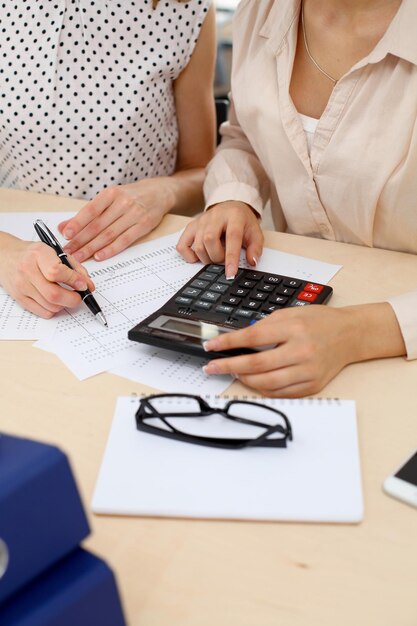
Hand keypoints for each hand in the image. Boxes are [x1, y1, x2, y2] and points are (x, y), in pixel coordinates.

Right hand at [0, 235, 94, 318]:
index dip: (74, 281)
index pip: (57, 272)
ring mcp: (21, 286)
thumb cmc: (32, 254)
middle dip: (72, 299)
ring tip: (66, 296)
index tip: (83, 285)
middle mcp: (28, 270)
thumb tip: (88, 285)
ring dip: (64, 305)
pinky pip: (42, 312)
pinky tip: (54, 300)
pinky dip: (53, 309)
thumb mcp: (53, 251)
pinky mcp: (19, 298)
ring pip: (50, 306)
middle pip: (54, 294)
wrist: (5, 256)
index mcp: (39, 254)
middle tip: (78, 296)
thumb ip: (73, 267)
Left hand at [58, 180, 170, 261]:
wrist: (159, 192)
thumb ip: (87, 214)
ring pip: (109, 234)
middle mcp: (123, 203)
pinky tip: (99, 256)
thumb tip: (64, 227)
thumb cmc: (130, 196)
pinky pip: (124, 240)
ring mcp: (134, 214)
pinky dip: (111, 249)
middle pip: (98, 225)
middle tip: (69, 251)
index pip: (90, 210)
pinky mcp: (144, 226)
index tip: (66, 235)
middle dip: (81, 240)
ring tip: (80, 256)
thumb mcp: (109, 198)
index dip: (77, 223)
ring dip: (92, 247)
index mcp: (111, 193)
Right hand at [176, 201, 263, 278]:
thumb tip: (252, 262)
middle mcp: (215, 216)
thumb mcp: (255, 232)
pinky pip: (182, 245)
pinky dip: (189, 256)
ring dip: (206, 258)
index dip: (231, 257)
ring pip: (197, 244)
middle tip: (223, 259)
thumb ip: (255, 248)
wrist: (231, 207)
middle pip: (209, 240)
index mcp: (234, 216)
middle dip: (216, 257)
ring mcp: (201, 221)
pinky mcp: (191, 226)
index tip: (230, 273)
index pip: (232, 237)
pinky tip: (199, 256)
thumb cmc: (242, 222)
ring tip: (214, 256)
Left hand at [201, 305, 364, 397]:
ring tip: (233, 372)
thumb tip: (238, 340)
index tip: (212, 346)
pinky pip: (281, 393)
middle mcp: (301, 351)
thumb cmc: (319, 322)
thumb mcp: (290, 313)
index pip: (252, 337)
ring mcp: (308, 371)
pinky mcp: (312, 386)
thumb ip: (265, 326)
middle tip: (212, 367)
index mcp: (294, 329)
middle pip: (256, 365)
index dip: (228, 343)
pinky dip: (262, 389)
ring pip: (266, 383)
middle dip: (228, 366)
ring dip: (244, 380)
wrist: (350, 335)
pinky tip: (252, 381)